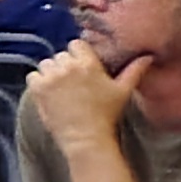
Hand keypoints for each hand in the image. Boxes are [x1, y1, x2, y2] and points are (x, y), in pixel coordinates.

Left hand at [23, 37, 141, 153]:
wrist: (86, 137)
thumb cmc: (106, 114)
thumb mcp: (123, 91)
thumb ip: (135, 71)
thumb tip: (148, 56)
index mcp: (88, 64)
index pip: (76, 44)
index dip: (78, 54)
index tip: (82, 65)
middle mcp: (68, 67)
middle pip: (61, 55)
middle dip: (66, 65)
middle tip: (72, 80)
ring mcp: (51, 77)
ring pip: (46, 64)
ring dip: (51, 72)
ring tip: (60, 87)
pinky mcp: (38, 89)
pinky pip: (33, 76)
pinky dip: (38, 82)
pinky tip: (48, 92)